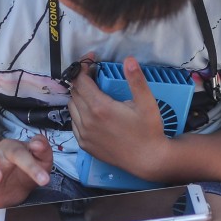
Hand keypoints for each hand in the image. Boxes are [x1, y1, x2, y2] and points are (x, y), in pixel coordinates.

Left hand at [68, 56, 169, 179]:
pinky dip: (79, 114)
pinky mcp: (84, 144)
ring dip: (79, 97)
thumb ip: (136, 80)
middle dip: (82, 81)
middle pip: (75, 92)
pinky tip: (92, 113)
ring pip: (72, 107)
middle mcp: (87, 121)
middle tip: (94, 76)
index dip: (84, 67)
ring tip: (93, 94)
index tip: (91, 61)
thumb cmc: (149, 131)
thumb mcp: (147, 103)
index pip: (81, 81)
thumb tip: (129, 60)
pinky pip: (74, 123)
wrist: (147, 160)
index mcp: (100, 107)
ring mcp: (84, 134)